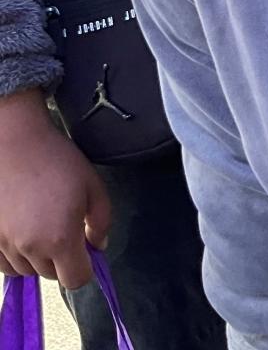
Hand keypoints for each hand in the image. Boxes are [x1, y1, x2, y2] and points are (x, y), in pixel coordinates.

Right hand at [0, 89, 109, 286]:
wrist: (13, 143)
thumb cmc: (58, 162)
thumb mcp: (93, 187)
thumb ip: (102, 222)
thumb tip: (98, 246)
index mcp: (59, 239)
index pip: (75, 280)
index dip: (86, 270)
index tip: (87, 251)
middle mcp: (28, 248)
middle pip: (51, 275)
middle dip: (64, 260)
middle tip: (67, 230)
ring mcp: (3, 245)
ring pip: (26, 270)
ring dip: (39, 257)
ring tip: (44, 226)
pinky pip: (3, 264)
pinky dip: (16, 255)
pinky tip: (24, 232)